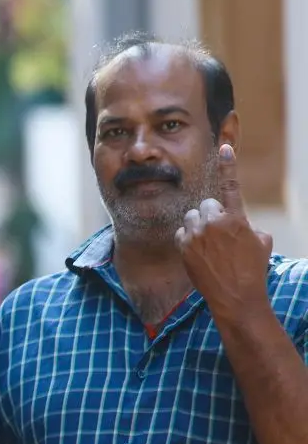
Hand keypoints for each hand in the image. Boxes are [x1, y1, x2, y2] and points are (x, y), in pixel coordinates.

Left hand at [175, 144, 272, 321]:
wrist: (236, 297)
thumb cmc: (253, 269)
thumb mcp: (261, 242)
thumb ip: (245, 224)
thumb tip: (236, 222)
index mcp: (236, 218)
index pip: (231, 186)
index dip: (228, 165)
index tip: (224, 146)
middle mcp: (214, 223)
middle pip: (206, 205)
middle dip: (212, 215)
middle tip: (220, 235)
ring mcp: (196, 234)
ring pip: (192, 217)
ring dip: (199, 226)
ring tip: (210, 246)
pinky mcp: (183, 246)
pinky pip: (182, 232)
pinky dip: (189, 240)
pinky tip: (200, 254)